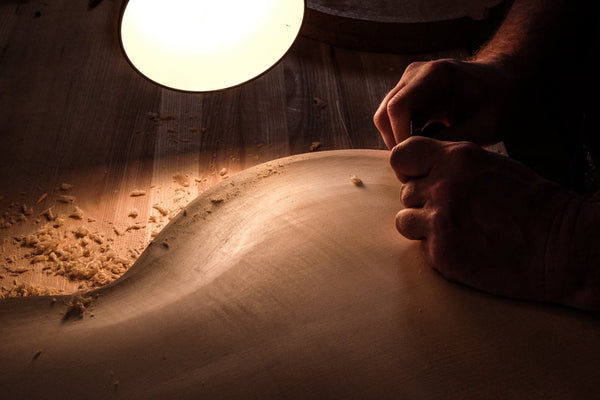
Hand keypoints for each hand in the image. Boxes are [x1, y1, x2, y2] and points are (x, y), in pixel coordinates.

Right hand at [374, 59, 511, 147]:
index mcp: (434, 75)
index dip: (400, 138)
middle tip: (417, 168)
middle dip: (397, 145)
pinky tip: (426, 148)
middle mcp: (414, 75)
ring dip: (399, 143)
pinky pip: (394, 122)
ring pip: (384, 120)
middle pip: (384, 115)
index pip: (397, 108)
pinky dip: (404, 139)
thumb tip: (423, 157)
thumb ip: (454, 140)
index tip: (416, 160)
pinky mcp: (408, 96)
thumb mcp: (486, 126)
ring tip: (424, 158)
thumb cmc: (499, 101)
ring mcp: (408, 84)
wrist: (503, 83)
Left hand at [391, 136, 576, 302]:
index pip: (402, 155)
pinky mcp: (441, 254)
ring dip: (423, 226)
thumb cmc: (532, 203)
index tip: (418, 177)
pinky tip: (465, 248)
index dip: (408, 168)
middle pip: (406, 192)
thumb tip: (423, 173)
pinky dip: (438, 249)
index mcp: (456, 159)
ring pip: (404, 221)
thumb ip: (452, 166)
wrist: (559, 246)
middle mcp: (442, 188)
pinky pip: (422, 248)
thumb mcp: (492, 165)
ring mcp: (439, 222)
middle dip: (424, 201)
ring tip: (454, 229)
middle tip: (453, 210)